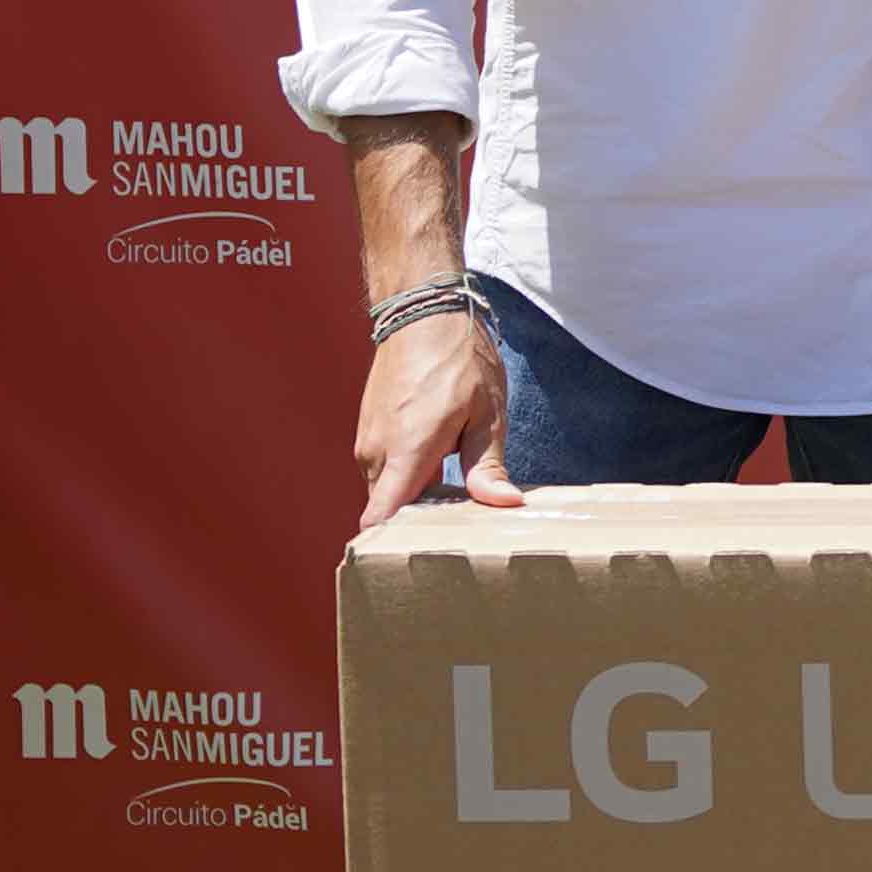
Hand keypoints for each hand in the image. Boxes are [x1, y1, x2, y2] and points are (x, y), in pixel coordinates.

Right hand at [356, 307, 518, 529]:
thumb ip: (487, 466)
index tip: (417, 558)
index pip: (380, 516)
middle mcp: (377, 451)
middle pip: (390, 509)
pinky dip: (407, 474)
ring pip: (387, 488)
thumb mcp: (487, 414)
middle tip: (460, 524)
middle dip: (417, 521)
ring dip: (413, 494)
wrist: (422, 313)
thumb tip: (504, 504)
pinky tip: (440, 462)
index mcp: (407, 450)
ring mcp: (368, 440)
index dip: (393, 544)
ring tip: (454, 488)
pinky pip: (384, 469)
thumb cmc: (458, 360)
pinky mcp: (368, 431)